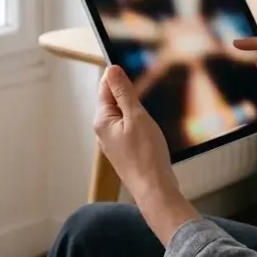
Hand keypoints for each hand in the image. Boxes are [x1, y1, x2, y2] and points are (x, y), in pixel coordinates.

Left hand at [93, 65, 198, 244]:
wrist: (154, 188)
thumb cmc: (146, 155)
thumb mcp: (136, 116)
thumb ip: (123, 92)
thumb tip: (112, 69)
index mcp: (102, 120)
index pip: (104, 87)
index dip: (118, 76)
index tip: (132, 68)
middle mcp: (103, 130)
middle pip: (112, 100)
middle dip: (128, 92)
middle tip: (146, 91)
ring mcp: (113, 141)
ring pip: (121, 114)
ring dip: (134, 107)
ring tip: (150, 110)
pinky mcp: (124, 149)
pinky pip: (127, 126)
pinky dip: (138, 121)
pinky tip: (150, 126)